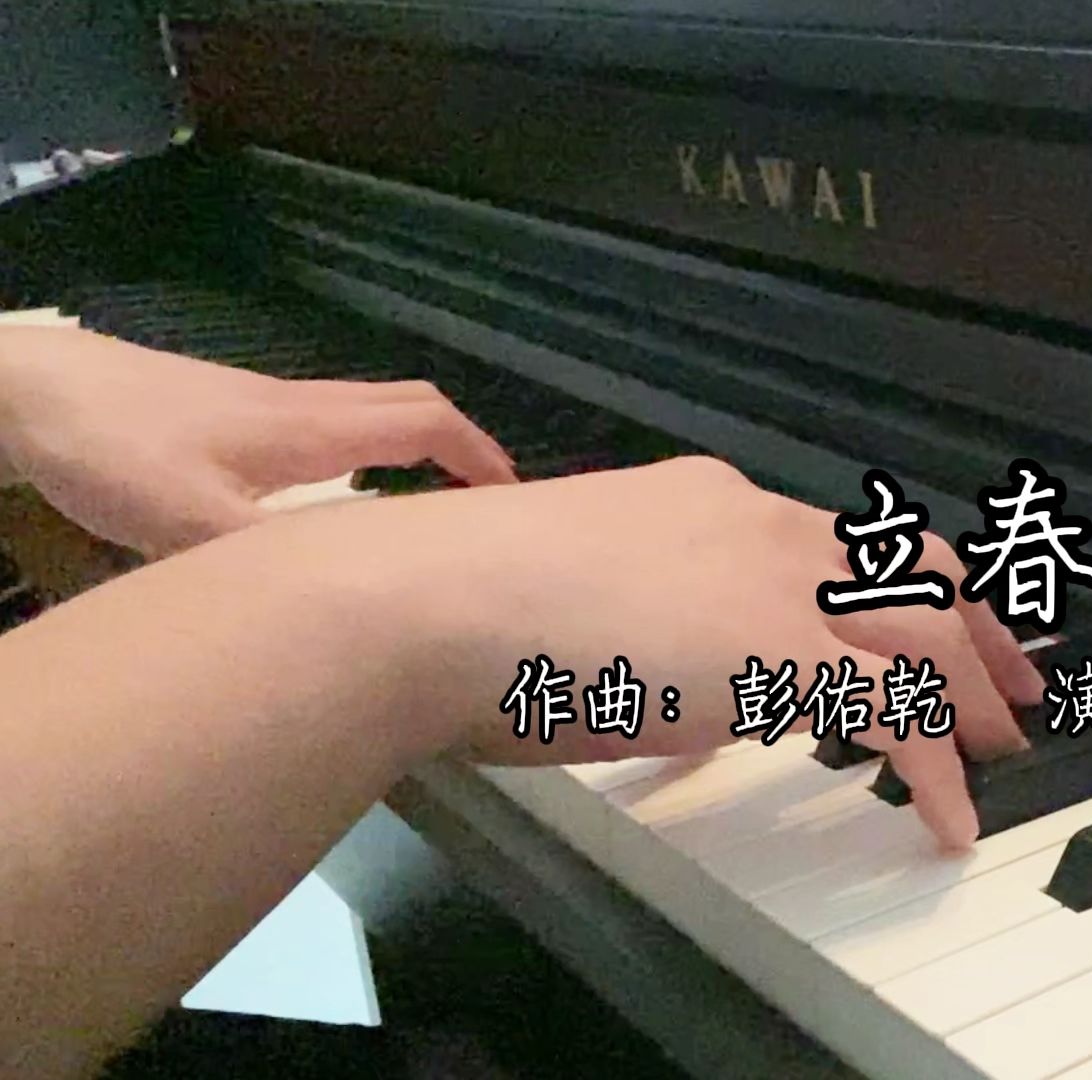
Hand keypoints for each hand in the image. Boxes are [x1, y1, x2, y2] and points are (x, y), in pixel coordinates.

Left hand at [0, 327, 516, 555]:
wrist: (27, 390)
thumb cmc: (112, 448)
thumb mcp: (186, 522)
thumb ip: (272, 559)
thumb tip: (355, 594)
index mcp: (310, 430)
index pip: (427, 426)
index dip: (483, 460)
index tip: (517, 504)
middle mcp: (302, 408)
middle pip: (411, 405)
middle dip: (462, 449)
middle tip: (483, 508)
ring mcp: (265, 405)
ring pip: (368, 413)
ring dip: (413, 451)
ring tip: (425, 514)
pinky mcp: (230, 414)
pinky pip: (327, 427)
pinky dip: (363, 456)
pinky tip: (333, 508)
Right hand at [277, 455, 1047, 848]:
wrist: (432, 603)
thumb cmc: (467, 610)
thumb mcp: (581, 600)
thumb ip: (654, 632)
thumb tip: (688, 690)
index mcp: (712, 504)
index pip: (842, 540)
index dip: (907, 583)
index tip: (938, 620)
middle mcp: (760, 526)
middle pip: (911, 569)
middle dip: (975, 628)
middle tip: (1016, 678)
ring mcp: (776, 584)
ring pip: (920, 633)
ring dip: (970, 695)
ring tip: (1000, 749)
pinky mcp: (780, 651)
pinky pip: (895, 713)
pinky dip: (937, 767)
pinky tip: (951, 814)